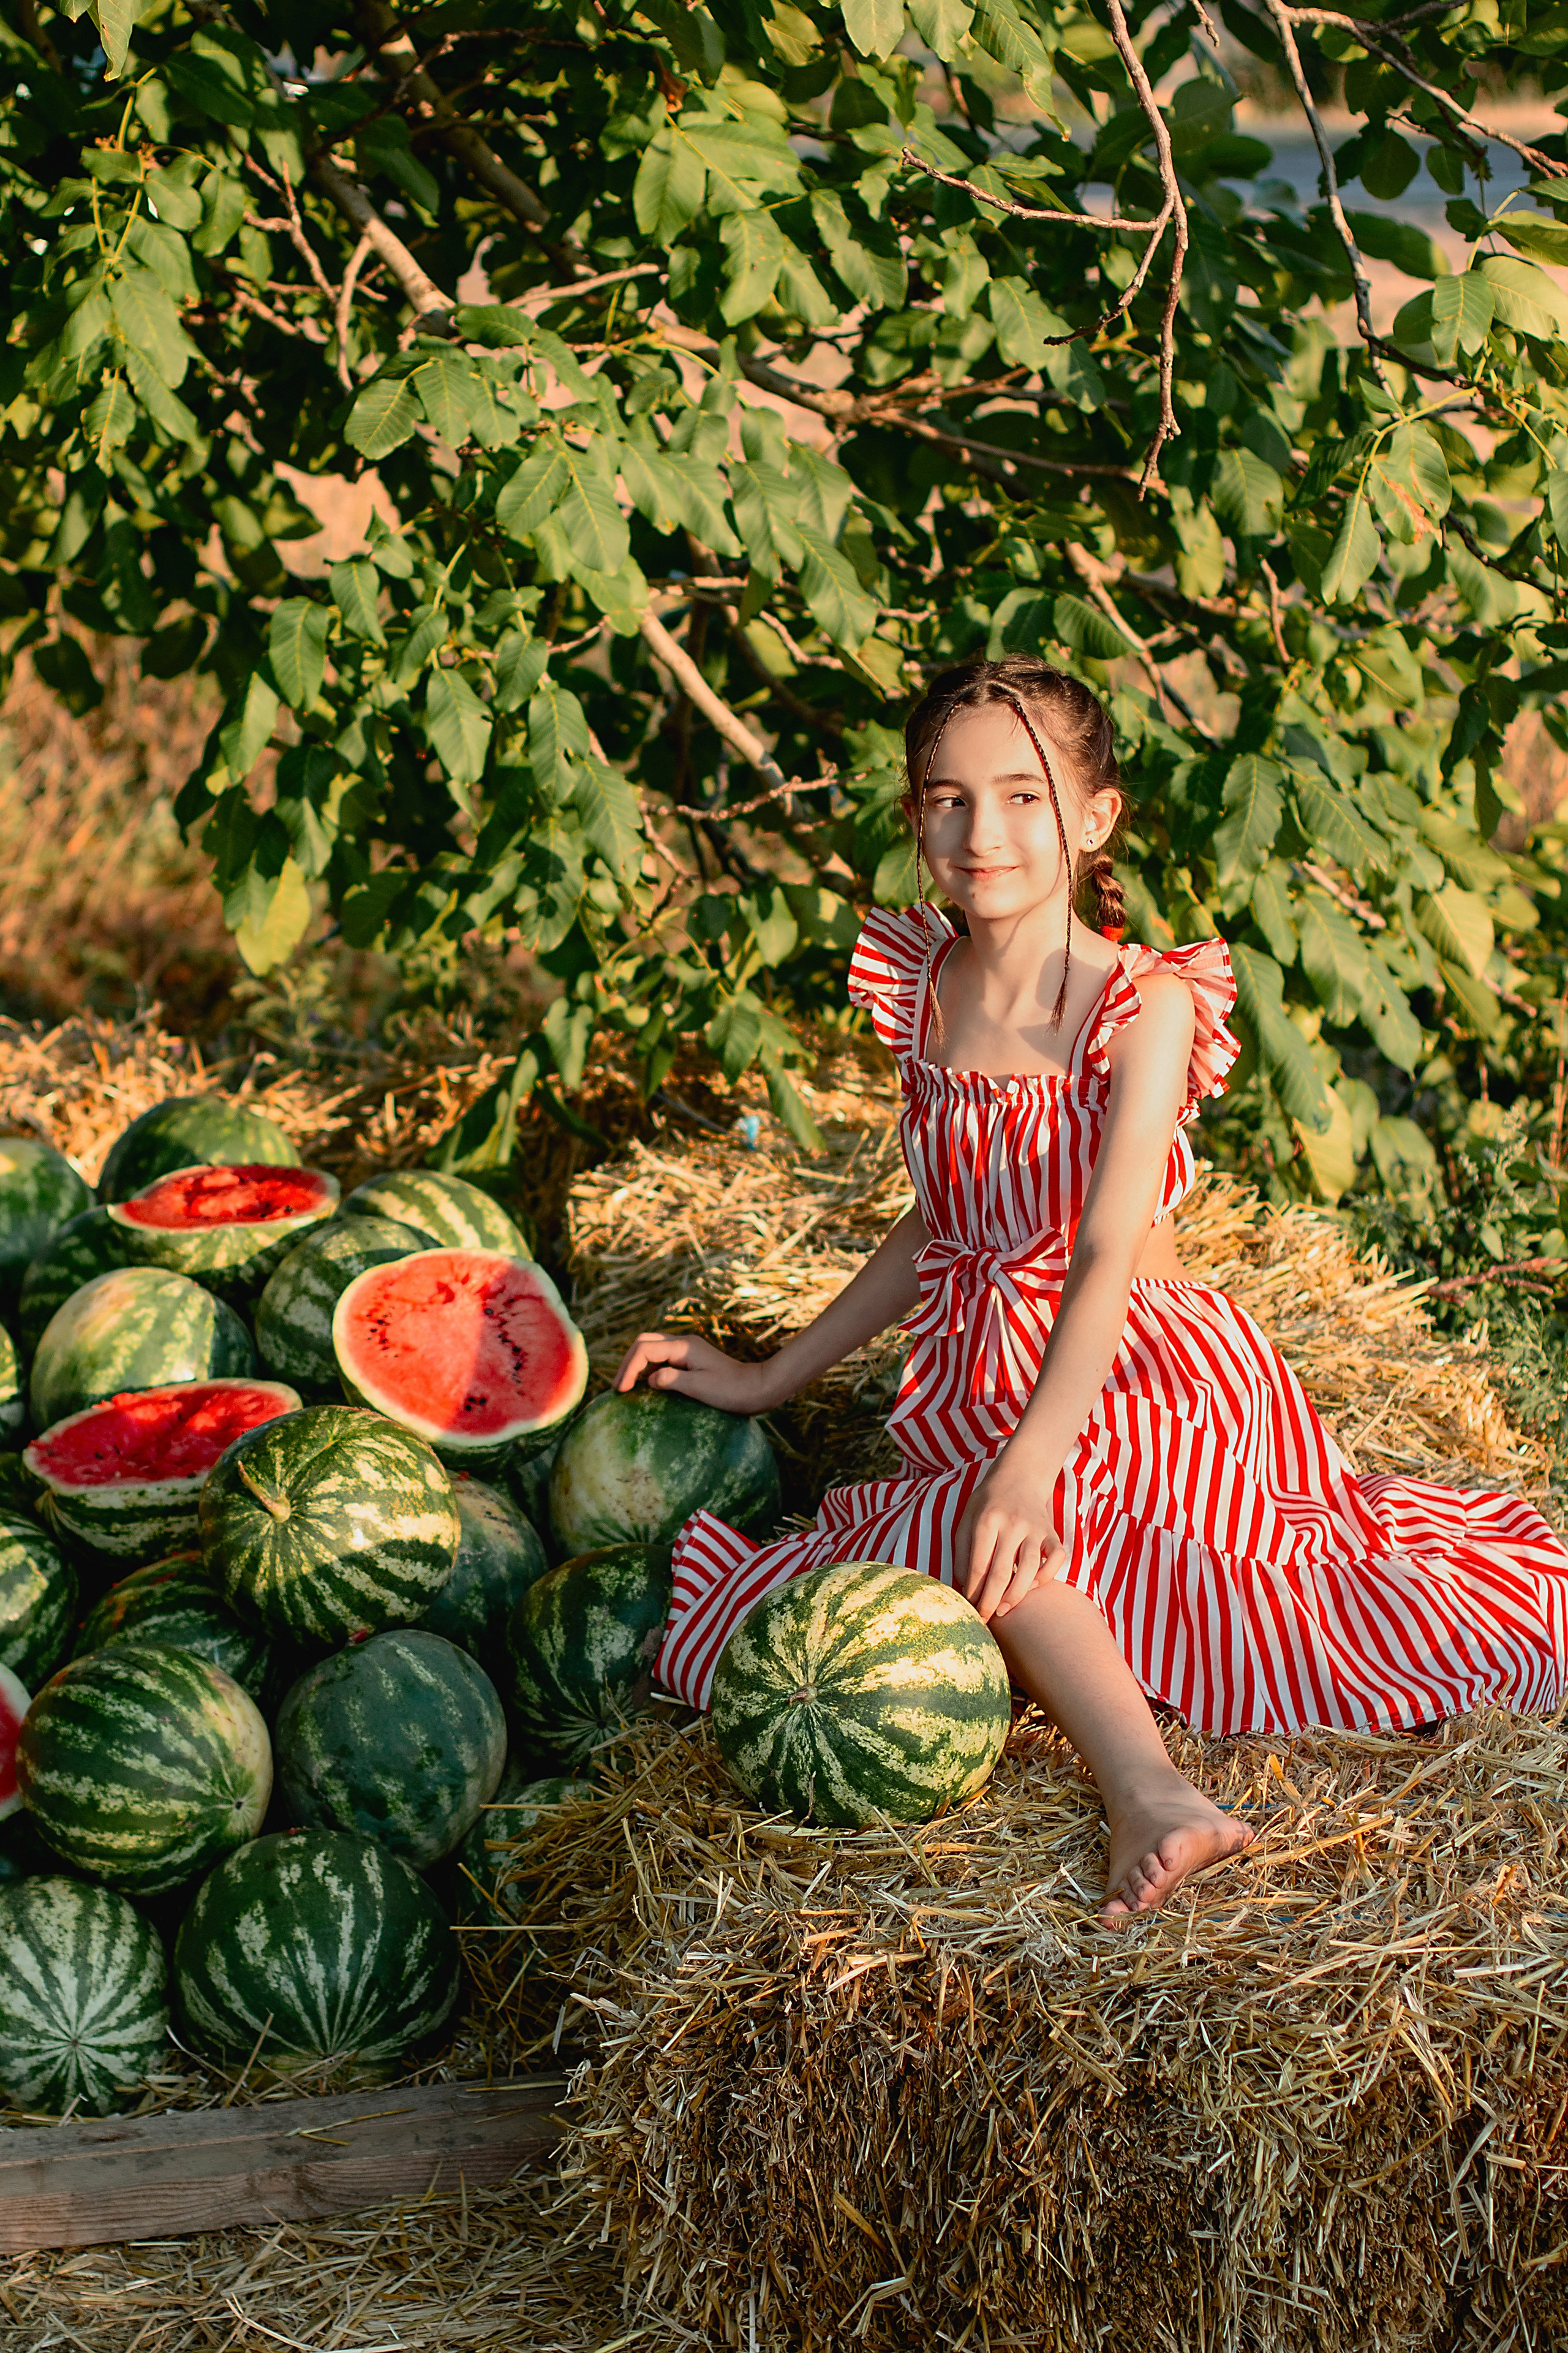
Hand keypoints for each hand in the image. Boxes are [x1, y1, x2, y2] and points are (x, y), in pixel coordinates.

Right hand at [614, 1331, 781, 1413]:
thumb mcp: (701, 1388)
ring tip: (628, 1389)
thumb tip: (650, 1378)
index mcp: (684, 1347)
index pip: (644, 1349)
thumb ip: (672, 1380)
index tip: (622, 1390)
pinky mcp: (690, 1360)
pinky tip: (646, 1387)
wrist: (758, 1388)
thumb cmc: (732, 1391)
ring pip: (652, 1349)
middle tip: (619, 1388)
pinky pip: (662, 1359)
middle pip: (644, 1342)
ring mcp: (687, 1351)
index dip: (628, 1368)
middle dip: (628, 1362)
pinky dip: (649, 1370)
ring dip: (637, 1366)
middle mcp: (683, 1343)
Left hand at [953, 1450, 1065, 1622]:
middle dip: (990, 1602)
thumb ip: (963, 1552)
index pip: (978, 1566)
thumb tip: (963, 1588)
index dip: (972, 1592)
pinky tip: (1032, 1586)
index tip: (967, 1609)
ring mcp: (1036, 1528)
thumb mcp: (967, 1519)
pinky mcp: (1053, 1533)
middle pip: (1001, 1573)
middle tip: (984, 1620)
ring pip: (1029, 1571)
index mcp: (987, 1520)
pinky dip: (1046, 1578)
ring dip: (1015, 1597)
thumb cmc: (987, 1503)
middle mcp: (1012, 1524)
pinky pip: (1056, 1561)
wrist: (1020, 1476)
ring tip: (1002, 1610)